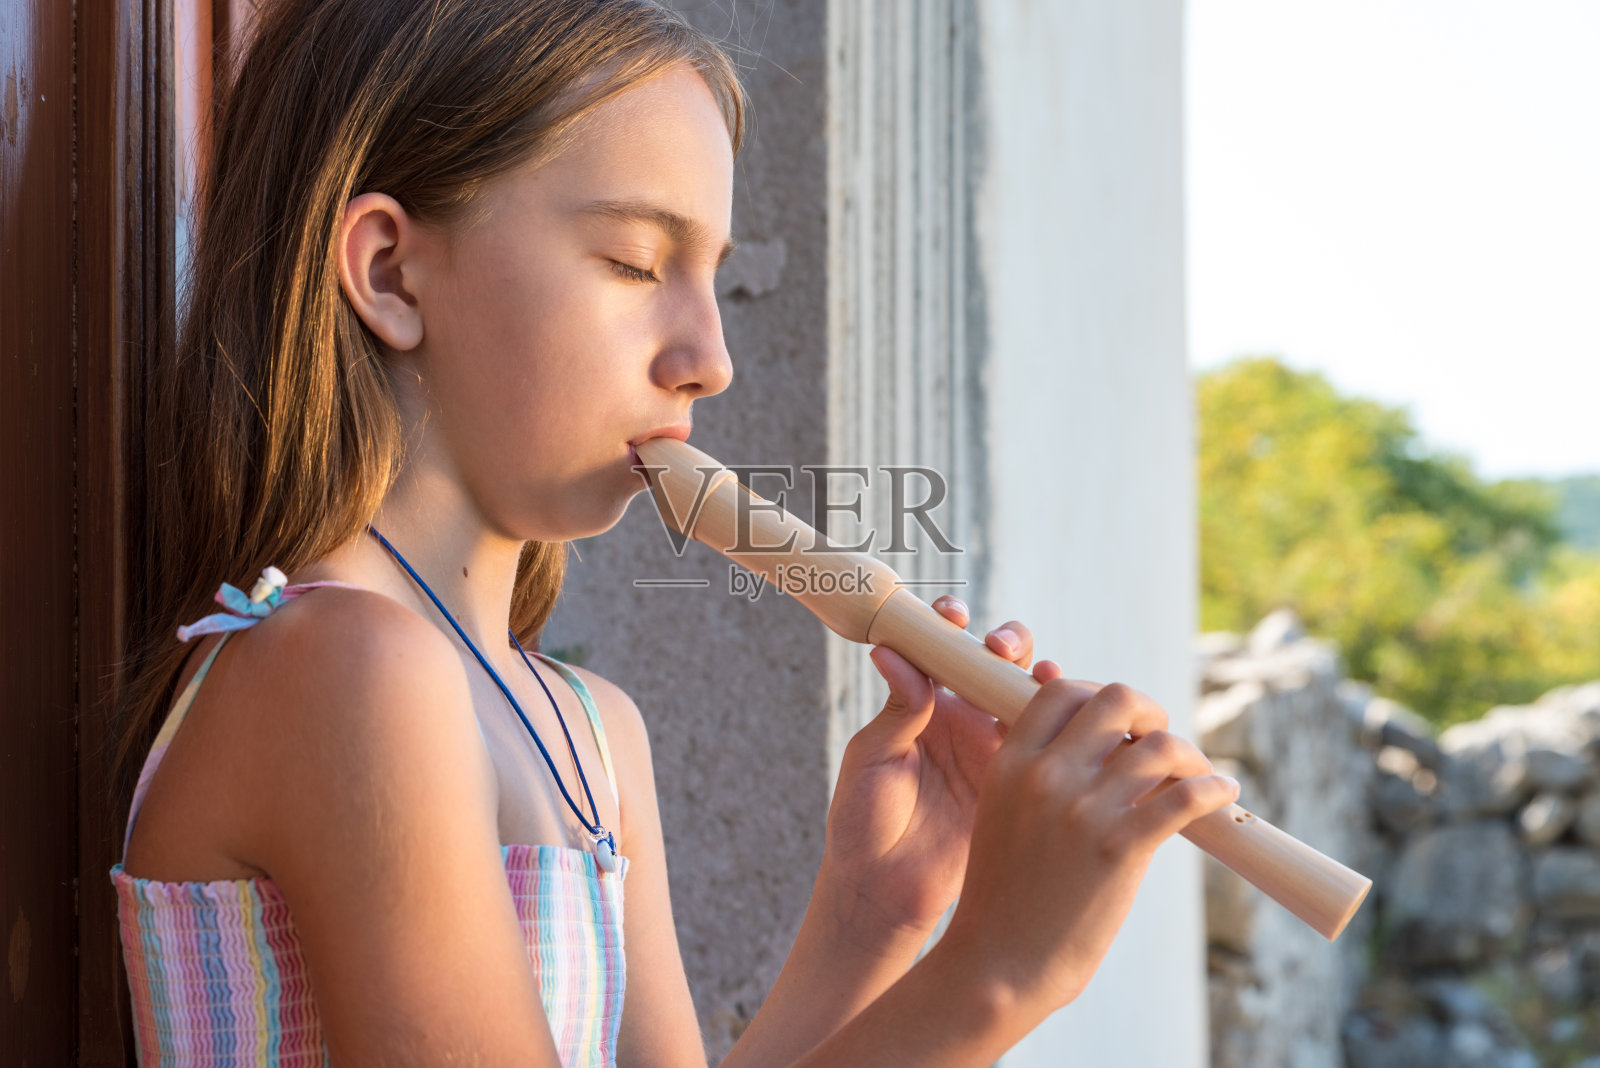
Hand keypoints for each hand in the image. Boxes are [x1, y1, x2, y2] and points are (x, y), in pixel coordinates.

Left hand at [819, 597, 1062, 946]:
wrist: (886, 891)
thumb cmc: (864, 823)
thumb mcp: (872, 761)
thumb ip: (895, 712)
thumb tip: (892, 653)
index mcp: (923, 706)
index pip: (942, 651)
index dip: (952, 625)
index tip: (954, 614)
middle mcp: (962, 719)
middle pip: (996, 665)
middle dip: (1008, 644)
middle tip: (1002, 648)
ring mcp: (995, 750)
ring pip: (1028, 699)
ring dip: (1043, 680)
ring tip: (1047, 674)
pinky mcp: (1021, 783)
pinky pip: (1051, 748)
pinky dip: (1069, 728)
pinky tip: (1080, 718)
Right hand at [935, 680, 1239, 1015]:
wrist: (1000, 961)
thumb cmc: (1004, 892)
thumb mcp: (1000, 812)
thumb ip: (1033, 769)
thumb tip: (1088, 733)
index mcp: (1010, 763)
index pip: (1062, 691)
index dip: (1097, 693)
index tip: (1117, 723)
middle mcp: (1046, 776)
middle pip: (1116, 700)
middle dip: (1148, 713)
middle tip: (1157, 740)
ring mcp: (1083, 810)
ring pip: (1160, 746)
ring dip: (1188, 754)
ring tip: (1195, 773)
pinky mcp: (1120, 847)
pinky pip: (1185, 797)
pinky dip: (1214, 788)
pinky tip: (1224, 792)